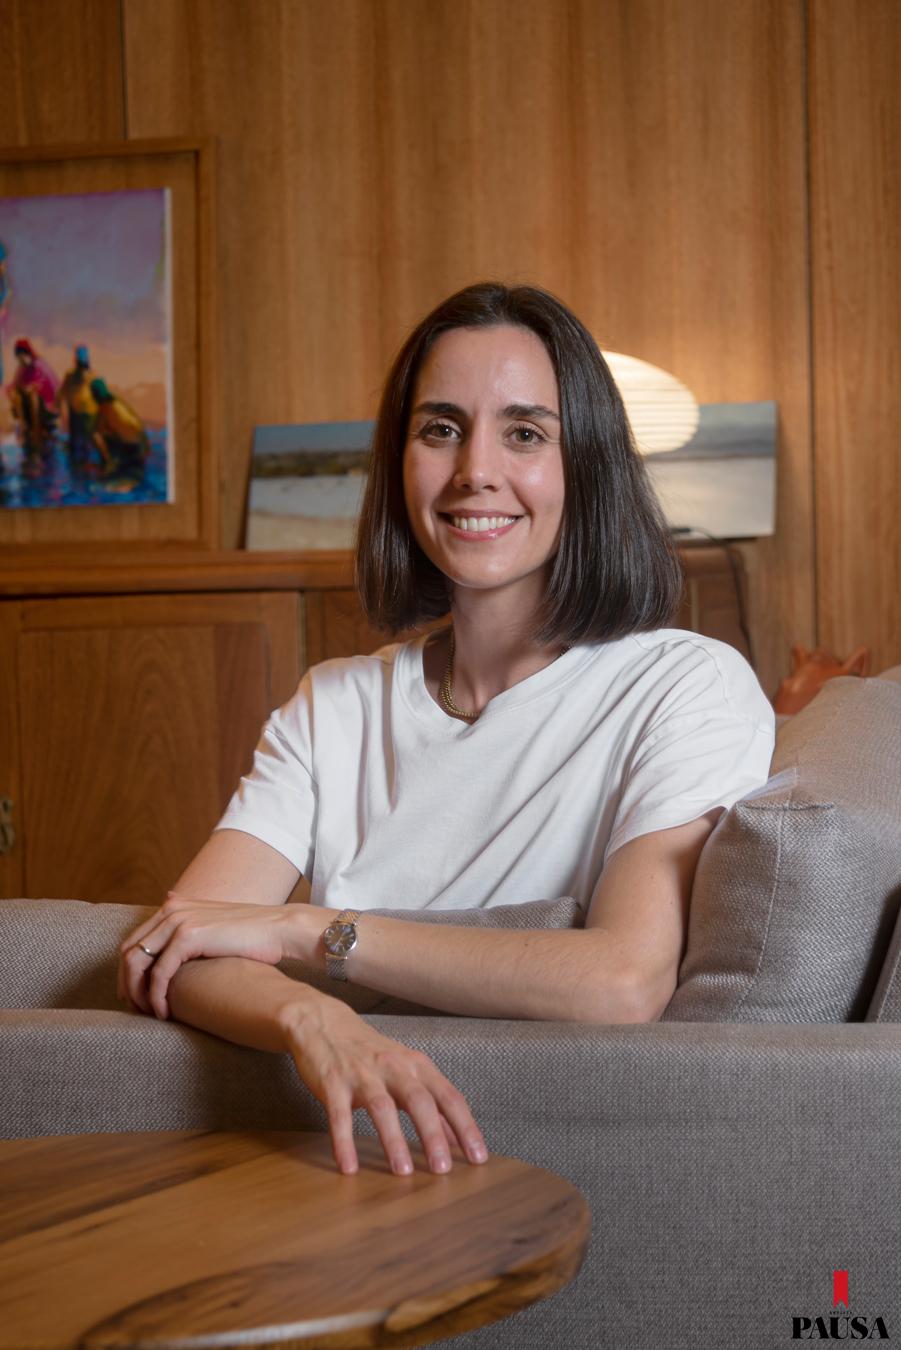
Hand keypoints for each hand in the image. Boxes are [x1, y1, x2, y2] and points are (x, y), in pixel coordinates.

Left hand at [118, 891, 293, 1019]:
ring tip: (148, 1014)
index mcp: (174, 905)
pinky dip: (157, 997)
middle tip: (135, 1009)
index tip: (134, 996)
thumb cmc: (252, 935)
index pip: (134, 940)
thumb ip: (192, 926)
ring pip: (138, 963)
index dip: (128, 971)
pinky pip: (159, 973)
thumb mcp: (215, 926)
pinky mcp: (188, 937)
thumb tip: (174, 919)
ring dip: (137, 993)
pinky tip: (165, 1013)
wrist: (279, 929)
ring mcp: (178, 920)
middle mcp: (171, 908)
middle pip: (128, 950)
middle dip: (126, 984)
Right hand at [285, 994, 488, 1176]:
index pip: (448, 1097)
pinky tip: (349, 1167)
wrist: (324, 1023)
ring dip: (394, 1141)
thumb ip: (431, 1103)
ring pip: (382, 1107)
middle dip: (432, 1136)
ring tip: (403, 1172)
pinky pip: (339, 1115)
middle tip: (442, 1170)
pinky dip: (345, 1142)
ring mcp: (362, 1074)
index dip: (465, 1127)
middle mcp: (393, 1067)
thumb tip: (457, 1137)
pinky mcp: (333, 1083)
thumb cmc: (371, 1054)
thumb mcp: (406, 1072)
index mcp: (416, 1065)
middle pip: (419, 1101)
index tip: (479, 1158)